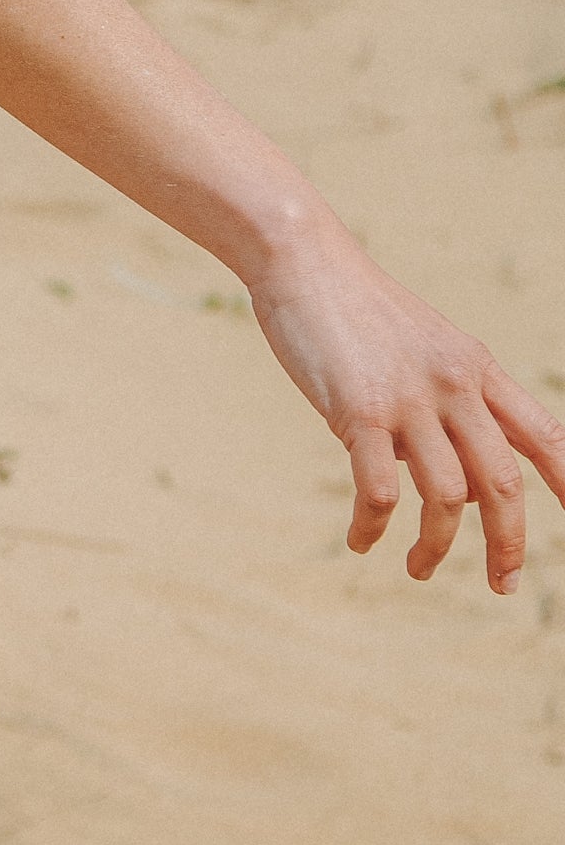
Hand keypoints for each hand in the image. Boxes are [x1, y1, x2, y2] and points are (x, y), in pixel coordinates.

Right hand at [249, 230, 564, 590]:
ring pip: (447, 496)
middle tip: (502, 584)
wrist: (304, 260)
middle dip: (508, 543)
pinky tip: (361, 541)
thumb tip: (450, 485)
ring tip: (418, 570)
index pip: (543, 435)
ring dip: (436, 547)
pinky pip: (381, 491)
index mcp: (477, 368)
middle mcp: (454, 386)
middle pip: (502, 482)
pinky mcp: (358, 411)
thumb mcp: (424, 348)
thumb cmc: (358, 308)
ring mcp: (408, 399)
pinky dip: (374, 527)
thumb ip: (447, 409)